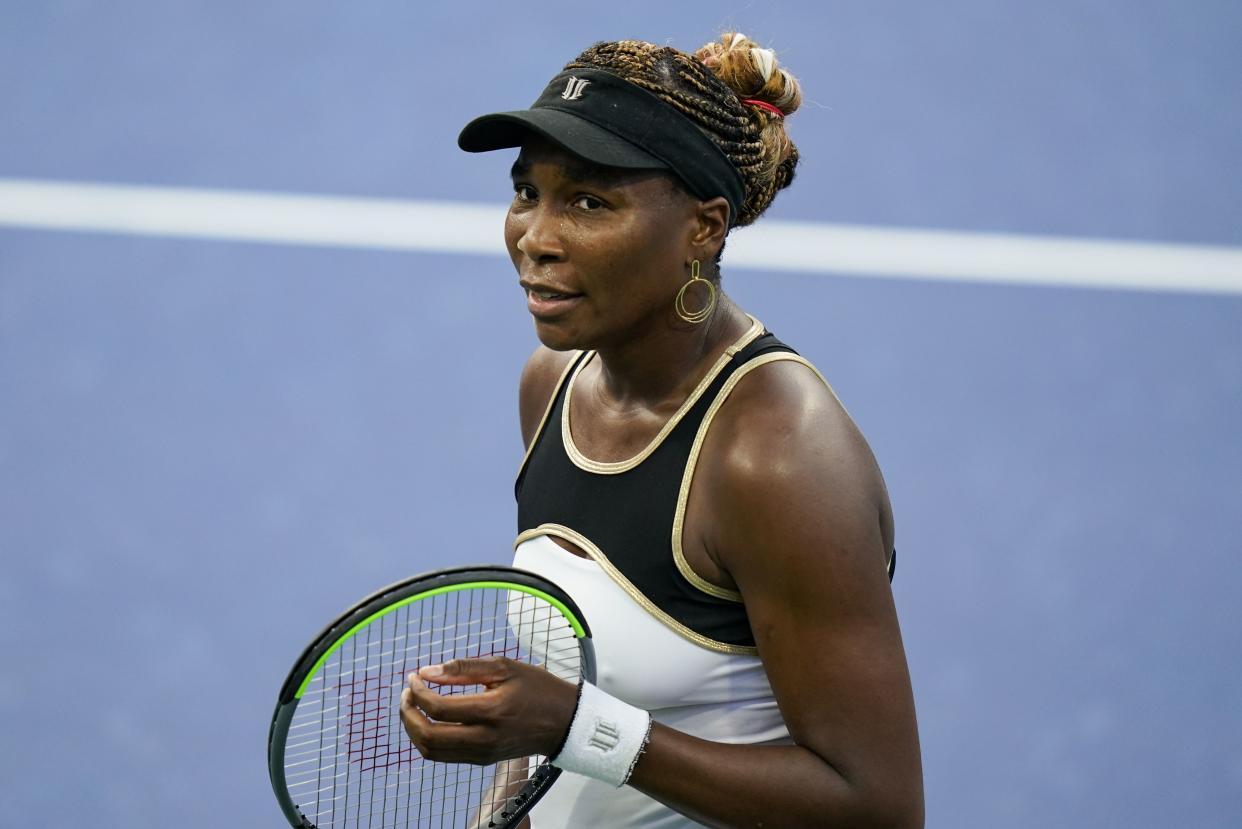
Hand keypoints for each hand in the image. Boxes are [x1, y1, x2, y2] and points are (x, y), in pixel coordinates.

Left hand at [399, 656, 577, 764]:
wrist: (563, 722)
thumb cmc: (537, 689)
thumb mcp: (505, 667)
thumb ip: (464, 667)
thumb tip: (427, 671)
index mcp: (491, 711)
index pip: (438, 707)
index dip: (418, 691)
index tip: (414, 676)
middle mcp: (484, 738)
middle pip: (428, 735)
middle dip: (408, 713)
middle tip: (406, 693)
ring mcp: (481, 754)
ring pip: (431, 751)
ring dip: (413, 728)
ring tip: (413, 706)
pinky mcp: (481, 761)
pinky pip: (443, 756)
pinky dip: (428, 739)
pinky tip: (429, 719)